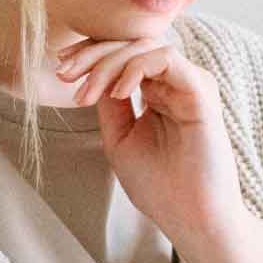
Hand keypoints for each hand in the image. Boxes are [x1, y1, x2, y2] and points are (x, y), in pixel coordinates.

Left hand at [54, 31, 241, 240]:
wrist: (190, 218)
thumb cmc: (159, 186)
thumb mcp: (119, 138)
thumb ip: (110, 104)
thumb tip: (92, 72)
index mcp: (158, 92)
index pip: (124, 55)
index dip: (91, 55)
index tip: (61, 69)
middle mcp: (175, 83)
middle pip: (132, 44)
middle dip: (92, 53)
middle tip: (64, 73)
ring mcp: (190, 85)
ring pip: (146, 46)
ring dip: (108, 63)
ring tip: (87, 92)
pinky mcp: (201, 91)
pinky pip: (166, 59)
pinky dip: (135, 68)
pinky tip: (118, 93)